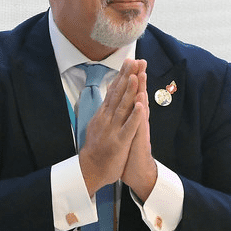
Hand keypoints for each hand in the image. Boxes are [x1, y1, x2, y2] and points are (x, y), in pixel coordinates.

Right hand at [78, 59, 143, 195]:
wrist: (89, 170)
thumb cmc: (96, 148)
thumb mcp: (98, 124)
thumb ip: (104, 110)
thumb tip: (108, 94)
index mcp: (104, 114)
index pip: (114, 91)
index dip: (122, 75)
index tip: (129, 61)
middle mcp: (107, 118)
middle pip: (118, 94)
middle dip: (127, 76)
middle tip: (134, 60)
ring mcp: (113, 129)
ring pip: (123, 107)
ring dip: (130, 91)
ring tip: (136, 76)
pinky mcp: (119, 142)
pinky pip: (129, 127)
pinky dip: (135, 117)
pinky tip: (141, 106)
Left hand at [121, 59, 156, 199]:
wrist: (138, 172)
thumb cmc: (129, 152)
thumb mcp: (125, 131)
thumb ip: (125, 117)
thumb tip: (121, 104)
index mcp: (131, 117)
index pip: (131, 94)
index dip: (130, 79)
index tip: (131, 63)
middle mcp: (137, 120)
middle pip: (138, 96)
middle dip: (138, 78)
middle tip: (139, 61)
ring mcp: (139, 129)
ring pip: (140, 107)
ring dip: (141, 91)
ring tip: (141, 74)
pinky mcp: (139, 140)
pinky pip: (140, 126)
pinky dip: (140, 114)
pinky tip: (141, 103)